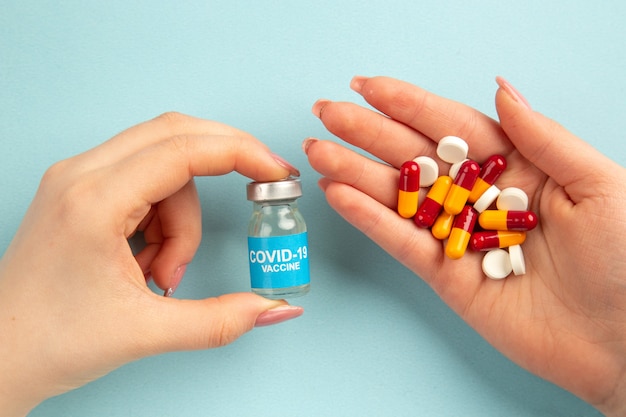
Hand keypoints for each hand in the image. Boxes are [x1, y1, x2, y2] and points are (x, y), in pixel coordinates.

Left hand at [0, 112, 302, 415]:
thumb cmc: (50, 341)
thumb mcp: (146, 332)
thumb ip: (222, 319)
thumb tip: (277, 307)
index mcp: (93, 201)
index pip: (183, 149)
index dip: (242, 153)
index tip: (278, 172)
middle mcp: (80, 175)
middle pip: (175, 135)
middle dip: (224, 161)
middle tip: (259, 188)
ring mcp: (77, 179)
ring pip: (164, 166)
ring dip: (183, 217)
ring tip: (162, 274)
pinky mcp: (82, 192)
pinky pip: (145, 184)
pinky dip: (164, 219)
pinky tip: (147, 262)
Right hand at [304, 76, 625, 414]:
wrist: (624, 341)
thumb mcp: (598, 184)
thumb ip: (542, 137)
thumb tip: (501, 88)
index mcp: (516, 166)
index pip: (452, 126)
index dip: (408, 104)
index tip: (368, 87)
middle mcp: (480, 196)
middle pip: (415, 157)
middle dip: (367, 133)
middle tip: (324, 114)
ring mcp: (459, 236)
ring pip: (398, 197)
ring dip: (354, 172)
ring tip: (316, 151)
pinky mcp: (446, 275)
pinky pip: (401, 242)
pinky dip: (369, 218)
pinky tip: (338, 195)